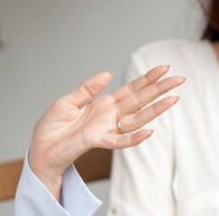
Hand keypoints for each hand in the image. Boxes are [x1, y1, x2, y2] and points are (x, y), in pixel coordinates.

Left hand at [28, 65, 182, 199]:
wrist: (40, 149)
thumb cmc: (51, 128)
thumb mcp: (67, 101)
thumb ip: (87, 88)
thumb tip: (108, 73)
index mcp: (102, 104)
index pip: (130, 90)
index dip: (146, 79)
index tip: (163, 68)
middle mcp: (108, 116)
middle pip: (139, 101)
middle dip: (159, 89)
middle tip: (179, 79)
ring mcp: (105, 129)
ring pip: (136, 119)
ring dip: (155, 110)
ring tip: (173, 99)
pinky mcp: (97, 141)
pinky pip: (119, 141)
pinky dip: (134, 138)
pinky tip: (149, 131)